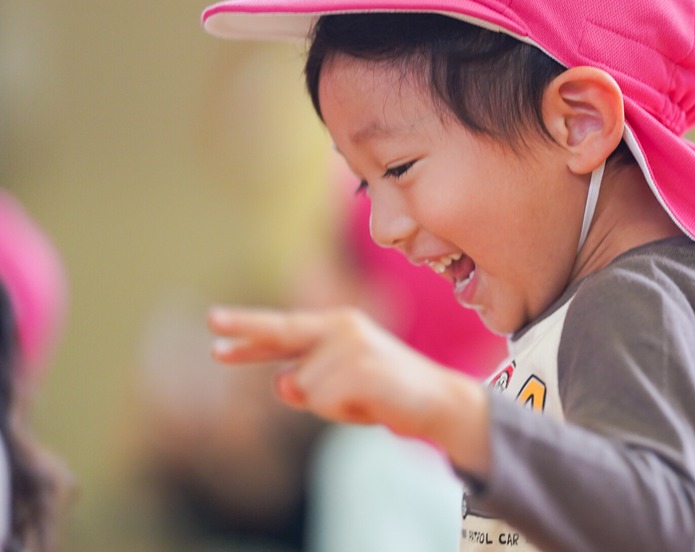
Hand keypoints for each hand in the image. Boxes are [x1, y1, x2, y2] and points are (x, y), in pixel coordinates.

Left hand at [208, 305, 490, 474]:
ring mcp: (352, 344)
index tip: (214, 326)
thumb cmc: (387, 394)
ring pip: (303, 387)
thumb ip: (306, 385)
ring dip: (328, 406)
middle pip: (282, 332)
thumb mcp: (340, 390)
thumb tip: (282, 383)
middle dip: (248, 334)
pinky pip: (323, 400)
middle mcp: (343, 326)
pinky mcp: (361, 366)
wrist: (439, 400)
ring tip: (364, 400)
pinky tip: (370, 404)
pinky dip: (342, 412)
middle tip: (213, 336)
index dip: (249, 333)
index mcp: (339, 326)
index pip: (284, 330)